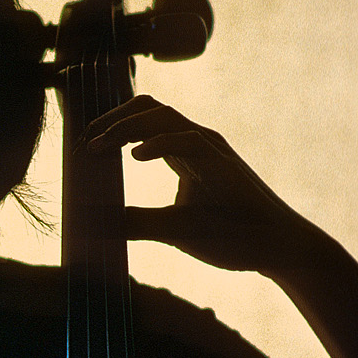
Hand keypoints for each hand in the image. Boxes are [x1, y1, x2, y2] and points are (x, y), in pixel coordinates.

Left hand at [80, 96, 318, 277]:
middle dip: (111, 119)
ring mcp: (212, 150)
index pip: (141, 121)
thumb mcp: (171, 229)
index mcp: (184, 151)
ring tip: (99, 145)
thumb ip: (136, 222)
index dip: (109, 126)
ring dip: (126, 127)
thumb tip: (94, 225)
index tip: (81, 145)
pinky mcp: (225, 164)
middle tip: (84, 142)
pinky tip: (135, 157)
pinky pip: (189, 141)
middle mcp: (197, 142)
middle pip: (149, 108)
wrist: (276, 248)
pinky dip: (159, 143)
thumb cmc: (229, 236)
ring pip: (165, 117)